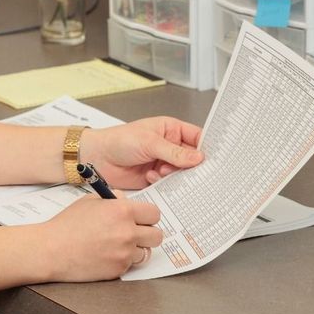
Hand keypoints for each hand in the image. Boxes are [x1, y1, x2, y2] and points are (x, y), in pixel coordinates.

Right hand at [42, 195, 163, 280]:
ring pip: (146, 252)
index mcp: (122, 211)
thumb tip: (127, 201)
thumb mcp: (90, 201)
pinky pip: (130, 264)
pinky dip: (122, 260)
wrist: (52, 250)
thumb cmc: (67, 224)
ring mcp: (124, 253)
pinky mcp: (118, 270)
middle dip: (147, 233)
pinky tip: (106, 255)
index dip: (148, 216)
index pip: (154, 213)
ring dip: (136, 249)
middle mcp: (128, 232)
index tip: (141, 218)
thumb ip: (114, 199)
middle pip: (157, 235)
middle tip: (134, 233)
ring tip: (118, 245)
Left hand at [83, 117, 202, 189]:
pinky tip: (150, 176)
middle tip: (194, 172)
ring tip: (161, 171)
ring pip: (181, 173)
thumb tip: (198, 157)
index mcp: (170, 129)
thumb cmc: (119, 140)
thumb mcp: (149, 142)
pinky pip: (169, 184)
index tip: (216, 158)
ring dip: (174, 175)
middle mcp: (169, 146)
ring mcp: (163, 162)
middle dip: (192, 166)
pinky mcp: (155, 177)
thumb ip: (174, 152)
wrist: (98, 157)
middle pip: (192, 158)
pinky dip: (163, 182)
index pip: (196, 137)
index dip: (207, 147)